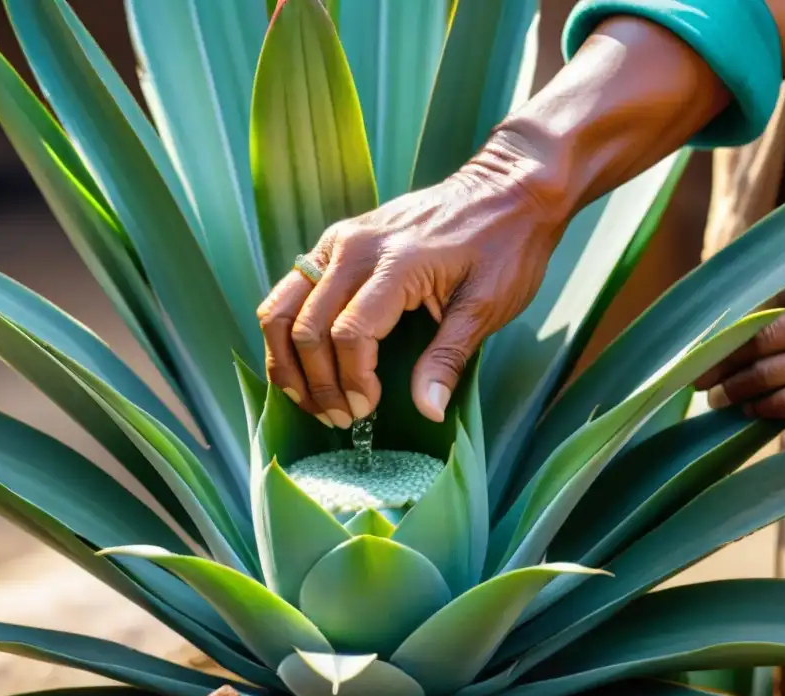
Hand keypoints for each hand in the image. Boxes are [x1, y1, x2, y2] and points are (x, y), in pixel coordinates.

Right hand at [256, 133, 565, 427]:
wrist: (505, 188)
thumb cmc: (505, 246)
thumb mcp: (487, 306)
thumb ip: (448, 359)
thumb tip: (427, 411)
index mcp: (395, 263)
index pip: (348, 335)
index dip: (352, 381)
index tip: (369, 410)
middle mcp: (354, 247)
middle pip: (306, 327)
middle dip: (317, 384)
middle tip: (342, 418)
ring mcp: (338, 241)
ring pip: (280, 309)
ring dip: (287, 363)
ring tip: (312, 401)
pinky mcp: (334, 242)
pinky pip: (289, 291)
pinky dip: (285, 333)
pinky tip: (303, 365)